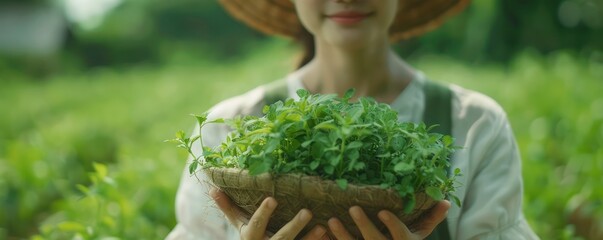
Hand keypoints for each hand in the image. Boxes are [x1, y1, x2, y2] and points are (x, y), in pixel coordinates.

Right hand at [210, 187, 329, 239]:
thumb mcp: (239, 226)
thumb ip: (228, 208)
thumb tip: (212, 188)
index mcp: (251, 237)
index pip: (257, 225)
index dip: (264, 213)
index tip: (273, 198)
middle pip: (281, 238)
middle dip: (294, 226)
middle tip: (307, 211)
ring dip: (310, 239)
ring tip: (323, 227)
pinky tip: (330, 236)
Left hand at [327, 200, 450, 239]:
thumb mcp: (419, 235)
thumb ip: (431, 219)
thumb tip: (446, 201)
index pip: (400, 236)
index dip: (392, 224)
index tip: (383, 212)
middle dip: (364, 225)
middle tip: (353, 208)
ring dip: (342, 235)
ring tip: (331, 220)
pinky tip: (321, 233)